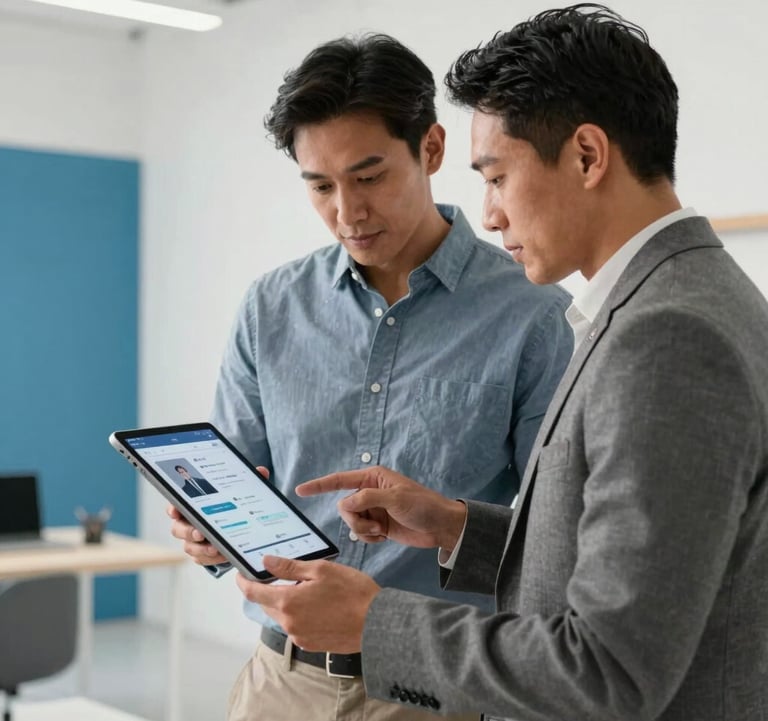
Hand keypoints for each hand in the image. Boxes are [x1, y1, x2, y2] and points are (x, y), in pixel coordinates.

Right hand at [168, 465, 270, 565]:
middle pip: (178, 529)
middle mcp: (187, 523)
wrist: (234, 525)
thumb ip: (247, 481)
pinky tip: (223, 555)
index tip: (175, 511)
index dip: (173, 508)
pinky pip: (201, 560)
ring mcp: (193, 541)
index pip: (175, 505)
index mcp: (191, 505)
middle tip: (201, 533)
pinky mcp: (201, 555)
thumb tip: (261, 471)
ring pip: (189, 547)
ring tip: (216, 549)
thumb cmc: (230, 505)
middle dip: (189, 532)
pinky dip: (211, 559)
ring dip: (202, 549)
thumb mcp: (238, 491)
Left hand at [235, 556, 379, 652]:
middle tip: (282, 574)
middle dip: (269, 589)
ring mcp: (299, 636)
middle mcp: (289, 623)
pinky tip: (317, 604)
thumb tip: (266, 562)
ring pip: (282, 615)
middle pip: (267, 604)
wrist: (377, 624)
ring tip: (307, 588)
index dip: (243, 582)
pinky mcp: (310, 644)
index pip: (254, 592)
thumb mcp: (321, 570)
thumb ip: (290, 567)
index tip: (240, 574)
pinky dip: (298, 613)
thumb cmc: (353, 592)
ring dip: (286, 601)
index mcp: (288, 602)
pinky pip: (295, 626)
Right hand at [296, 466, 466, 551]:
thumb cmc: (423, 506)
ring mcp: (373, 510)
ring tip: (382, 530)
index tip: (300, 490)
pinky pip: (361, 534)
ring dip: (364, 530)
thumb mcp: (395, 499)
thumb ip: (367, 498)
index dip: (319, 485)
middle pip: (344, 507)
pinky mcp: (378, 525)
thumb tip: (345, 504)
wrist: (441, 527)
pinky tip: (384, 536)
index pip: (339, 480)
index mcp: (373, 478)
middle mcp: (370, 492)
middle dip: (356, 520)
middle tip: (376, 525)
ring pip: (351, 522)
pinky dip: (370, 538)